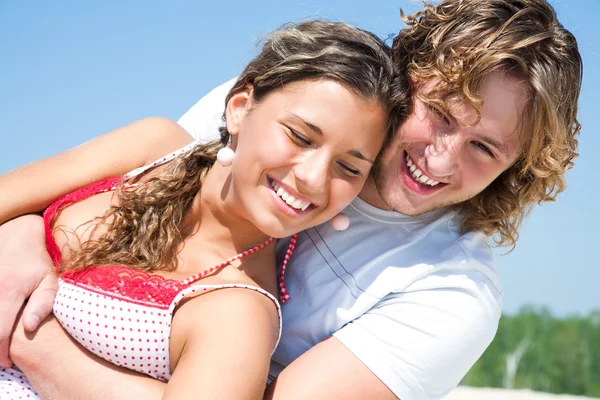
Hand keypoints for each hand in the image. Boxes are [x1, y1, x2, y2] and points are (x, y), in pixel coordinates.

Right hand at [0, 214, 56, 367]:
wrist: (17, 233)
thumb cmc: (37, 259)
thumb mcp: (49, 279)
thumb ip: (44, 303)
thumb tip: (30, 326)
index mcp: (8, 291)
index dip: (1, 353)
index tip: (8, 362)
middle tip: (2, 358)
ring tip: (1, 342)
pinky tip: (0, 322)